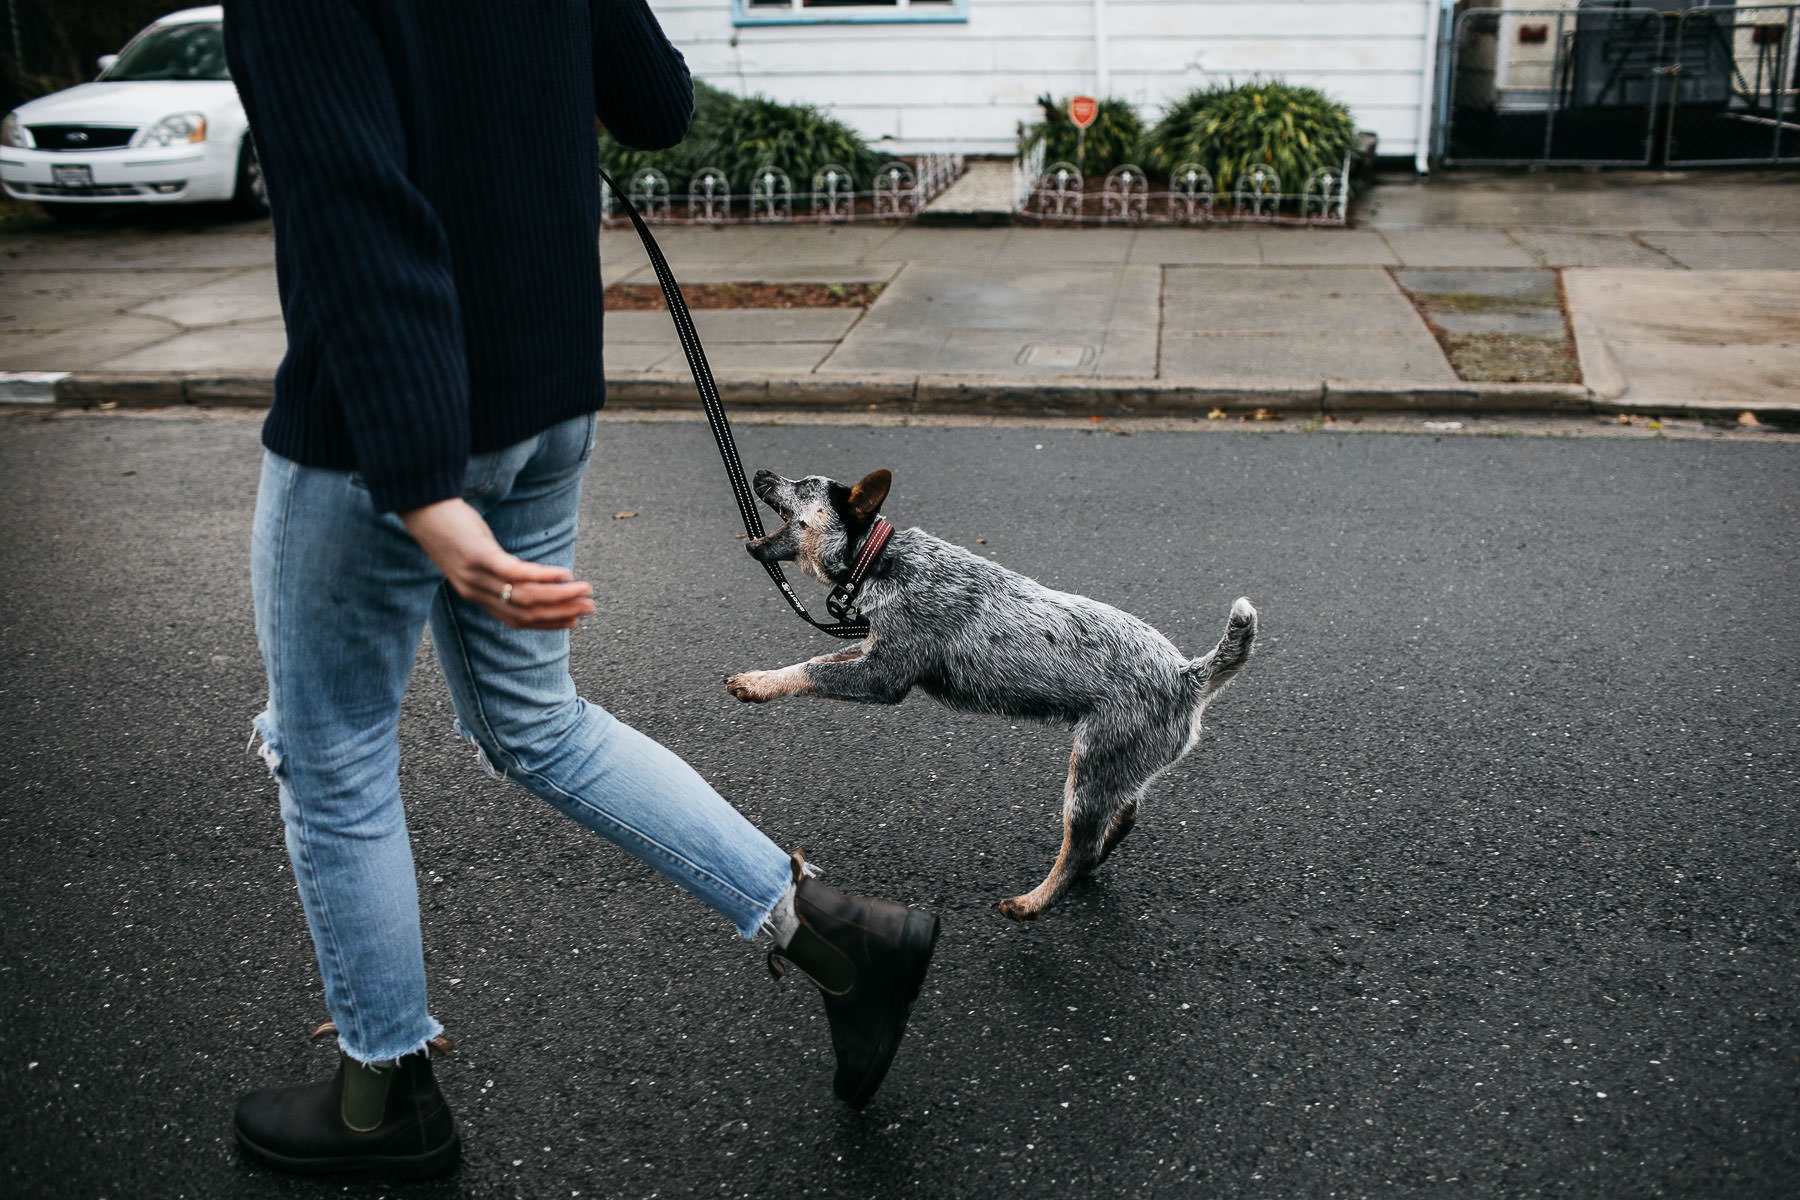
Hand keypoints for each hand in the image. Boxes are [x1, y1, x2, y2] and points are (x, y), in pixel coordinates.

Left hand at [399, 498, 594, 630]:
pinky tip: (564, 574)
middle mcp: (476, 592)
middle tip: (589, 608)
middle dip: (561, 612)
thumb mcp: (474, 554)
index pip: (517, 620)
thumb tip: (522, 574)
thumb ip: (495, 569)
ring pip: (525, 596)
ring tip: (585, 590)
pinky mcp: (480, 557)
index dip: (547, 624)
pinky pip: (517, 573)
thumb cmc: (451, 528)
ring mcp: (477, 576)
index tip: (573, 622)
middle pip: (526, 612)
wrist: (421, 509)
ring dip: (560, 596)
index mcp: (475, 595)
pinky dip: (543, 576)